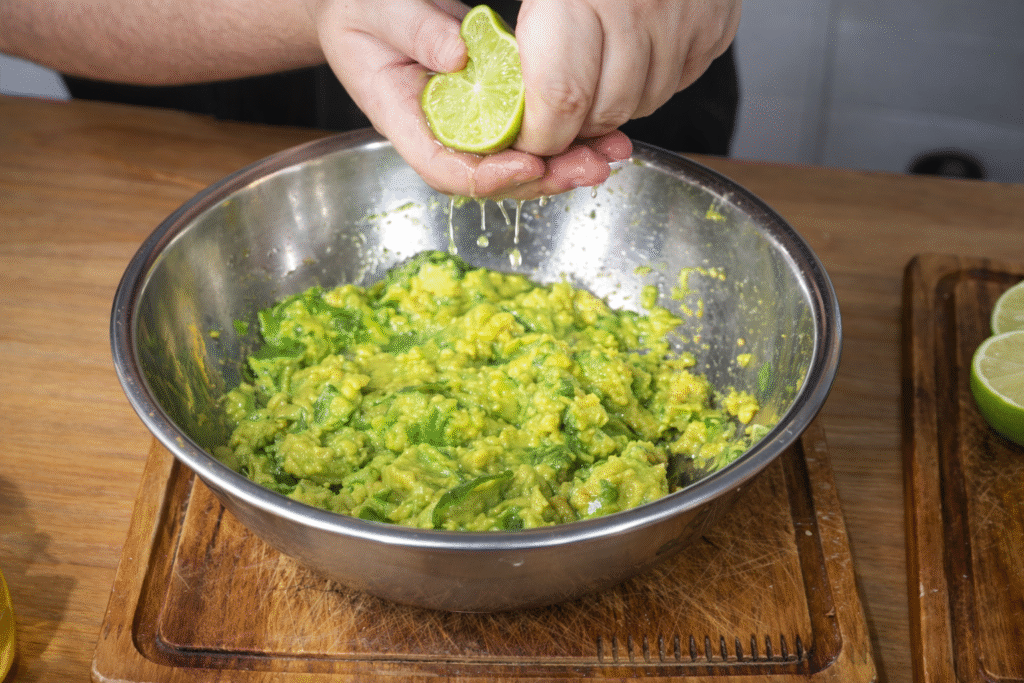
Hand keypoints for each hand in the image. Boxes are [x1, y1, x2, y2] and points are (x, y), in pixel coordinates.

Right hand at [308, 0, 630, 199]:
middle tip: (589, 169)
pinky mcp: (490, 109)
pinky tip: (600, 137)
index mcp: (404, 122)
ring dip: (565, 165)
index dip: (489, 176)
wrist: (361, 8)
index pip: (446, 170)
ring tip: (608, 157)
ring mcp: (466, 125)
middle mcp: (439, 134)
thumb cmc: (361, 11)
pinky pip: (527, 134)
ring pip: (517, 164)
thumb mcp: (381, 10)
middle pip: (492, 178)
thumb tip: (460, 58)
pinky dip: (565, 139)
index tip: (527, 162)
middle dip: (543, 179)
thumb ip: (418, 31)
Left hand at [513, 0, 742, 156]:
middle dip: (574, 127)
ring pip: (644, 104)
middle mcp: (640, 8)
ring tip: (592, 80)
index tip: (526, 136)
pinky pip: (679, 81)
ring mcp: (685, 19)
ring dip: (612, 108)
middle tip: (554, 114)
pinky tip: (632, 58)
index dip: (541, 133)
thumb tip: (484, 79)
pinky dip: (651, 83)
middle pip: (605, 111)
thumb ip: (522, 28)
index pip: (562, 98)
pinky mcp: (716, 25)